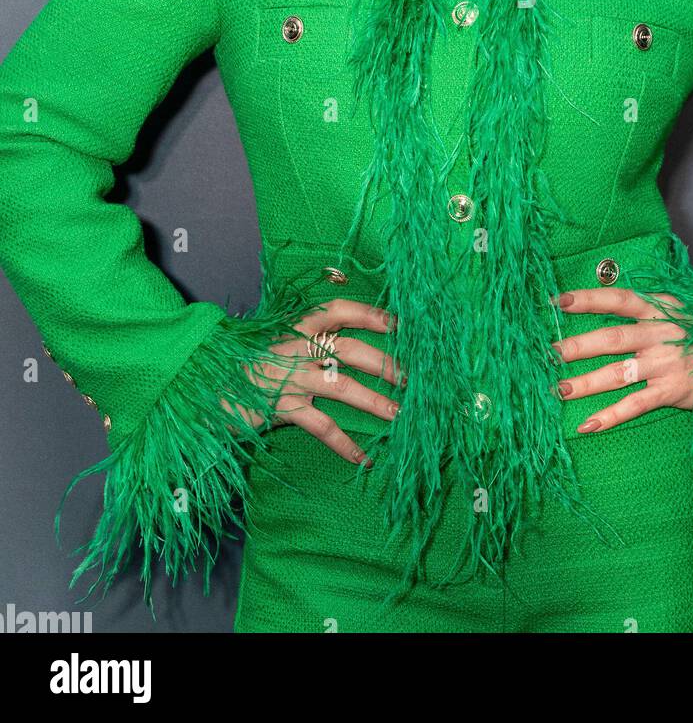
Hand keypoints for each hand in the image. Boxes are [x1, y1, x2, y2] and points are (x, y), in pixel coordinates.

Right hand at [224, 299, 404, 465]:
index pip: (339, 310)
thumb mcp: (274, 342)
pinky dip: (344, 444)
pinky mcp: (280, 408)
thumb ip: (305, 339)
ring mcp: (288, 378)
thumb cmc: (243, 365)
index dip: (371, 314)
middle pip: (351, 350)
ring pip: (342, 386)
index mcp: (295, 326)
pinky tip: (364, 458)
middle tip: (417, 377)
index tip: (400, 322)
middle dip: (387, 363)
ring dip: (375, 401)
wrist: (199, 387)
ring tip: (401, 415)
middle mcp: (294, 348)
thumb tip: (346, 345)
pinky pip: (320, 426)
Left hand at [551, 287, 692, 432]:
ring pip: (617, 373)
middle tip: (547, 353)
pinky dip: (610, 416)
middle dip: (577, 346)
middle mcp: (662, 334)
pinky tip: (587, 425)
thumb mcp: (684, 311)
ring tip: (558, 389)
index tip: (557, 300)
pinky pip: (635, 405)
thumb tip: (614, 299)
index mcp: (662, 310)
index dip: (587, 299)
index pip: (618, 300)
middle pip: (611, 338)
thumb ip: (652, 309)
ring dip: (585, 382)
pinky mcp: (674, 392)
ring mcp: (667, 364)